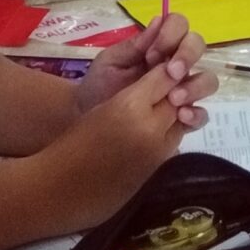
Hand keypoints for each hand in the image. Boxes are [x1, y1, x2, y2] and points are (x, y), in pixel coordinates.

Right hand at [43, 61, 217, 228]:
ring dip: (177, 111)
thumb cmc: (77, 138)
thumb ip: (136, 91)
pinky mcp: (158, 170)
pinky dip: (170, 131)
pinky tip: (156, 130)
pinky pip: (175, 142)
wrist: (66, 185)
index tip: (164, 64)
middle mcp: (150, 129)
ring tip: (162, 108)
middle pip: (179, 98)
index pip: (164, 77)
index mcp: (130, 106)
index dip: (166, 69)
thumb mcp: (104, 105)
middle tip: (167, 84)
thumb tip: (165, 76)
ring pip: (183, 121)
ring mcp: (157, 152)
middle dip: (176, 89)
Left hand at [74, 11, 208, 117]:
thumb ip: (134, 45)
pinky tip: (181, 116)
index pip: (179, 25)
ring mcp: (182, 91)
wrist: (88, 121)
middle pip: (198, 46)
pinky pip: (202, 115)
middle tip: (171, 72)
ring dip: (195, 85)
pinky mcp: (182, 119)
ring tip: (174, 98)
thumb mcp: (111, 62)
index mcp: (158, 46)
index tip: (151, 53)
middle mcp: (175, 65)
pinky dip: (197, 114)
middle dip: (187, 55)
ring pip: (207, 79)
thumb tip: (158, 21)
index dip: (171, 34)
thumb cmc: (99, 86)